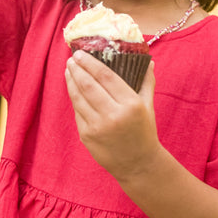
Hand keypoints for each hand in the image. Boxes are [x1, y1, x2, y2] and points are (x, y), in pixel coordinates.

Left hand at [65, 51, 160, 181]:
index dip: (91, 63)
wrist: (138, 164)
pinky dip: (74, 98)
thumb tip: (149, 62)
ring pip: (78, 98)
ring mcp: (97, 127)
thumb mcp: (148, 105)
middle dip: (77, 69)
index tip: (81, 53)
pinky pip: (77, 112)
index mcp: (130, 104)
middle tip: (71, 58)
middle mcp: (113, 115)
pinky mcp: (86, 136)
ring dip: (71, 81)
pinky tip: (73, 88)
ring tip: (69, 69)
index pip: (106, 77)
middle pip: (88, 85)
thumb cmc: (144, 131)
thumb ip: (146, 82)